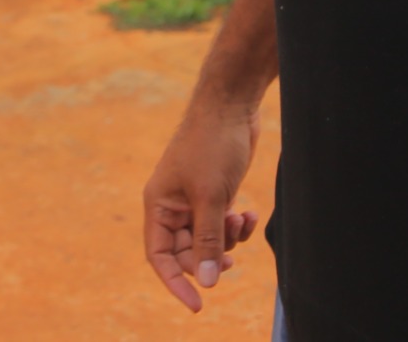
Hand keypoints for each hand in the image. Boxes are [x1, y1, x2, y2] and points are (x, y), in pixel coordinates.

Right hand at [141, 96, 261, 310]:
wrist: (232, 103)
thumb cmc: (212, 143)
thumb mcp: (210, 196)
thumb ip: (208, 241)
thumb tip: (208, 282)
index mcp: (158, 205)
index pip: (159, 256)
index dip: (175, 282)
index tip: (198, 305)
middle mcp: (172, 205)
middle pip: (185, 252)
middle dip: (210, 258)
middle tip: (232, 262)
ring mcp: (194, 199)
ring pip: (207, 239)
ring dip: (227, 240)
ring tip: (240, 221)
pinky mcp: (214, 192)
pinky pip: (221, 224)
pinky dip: (236, 224)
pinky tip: (249, 212)